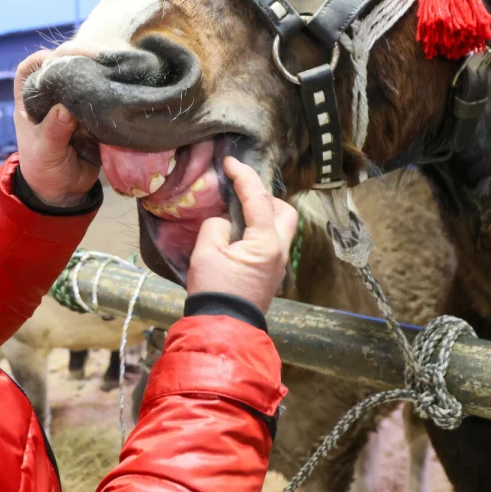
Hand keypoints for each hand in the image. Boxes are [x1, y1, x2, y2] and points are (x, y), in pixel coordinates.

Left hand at [13, 50, 99, 207]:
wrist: (66, 191)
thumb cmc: (45, 170)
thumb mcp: (45, 153)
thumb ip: (53, 132)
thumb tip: (65, 109)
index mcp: (30, 102)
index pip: (28, 70)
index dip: (41, 60)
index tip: (60, 60)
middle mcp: (51, 97)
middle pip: (61, 65)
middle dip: (78, 58)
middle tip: (97, 59)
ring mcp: (73, 102)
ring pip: (83, 76)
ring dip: (98, 70)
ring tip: (114, 69)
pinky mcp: (92, 111)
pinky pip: (101, 93)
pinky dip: (112, 86)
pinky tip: (124, 82)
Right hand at [186, 157, 297, 312]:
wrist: (223, 329)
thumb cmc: (214, 290)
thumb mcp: (206, 251)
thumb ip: (216, 226)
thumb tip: (226, 222)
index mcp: (266, 242)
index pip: (258, 199)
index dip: (243, 176)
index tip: (230, 162)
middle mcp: (280, 251)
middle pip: (284, 211)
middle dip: (265, 196)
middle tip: (240, 192)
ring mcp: (279, 264)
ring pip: (281, 227)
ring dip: (264, 213)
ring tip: (239, 212)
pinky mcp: (271, 275)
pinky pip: (272, 242)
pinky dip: (259, 230)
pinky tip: (239, 233)